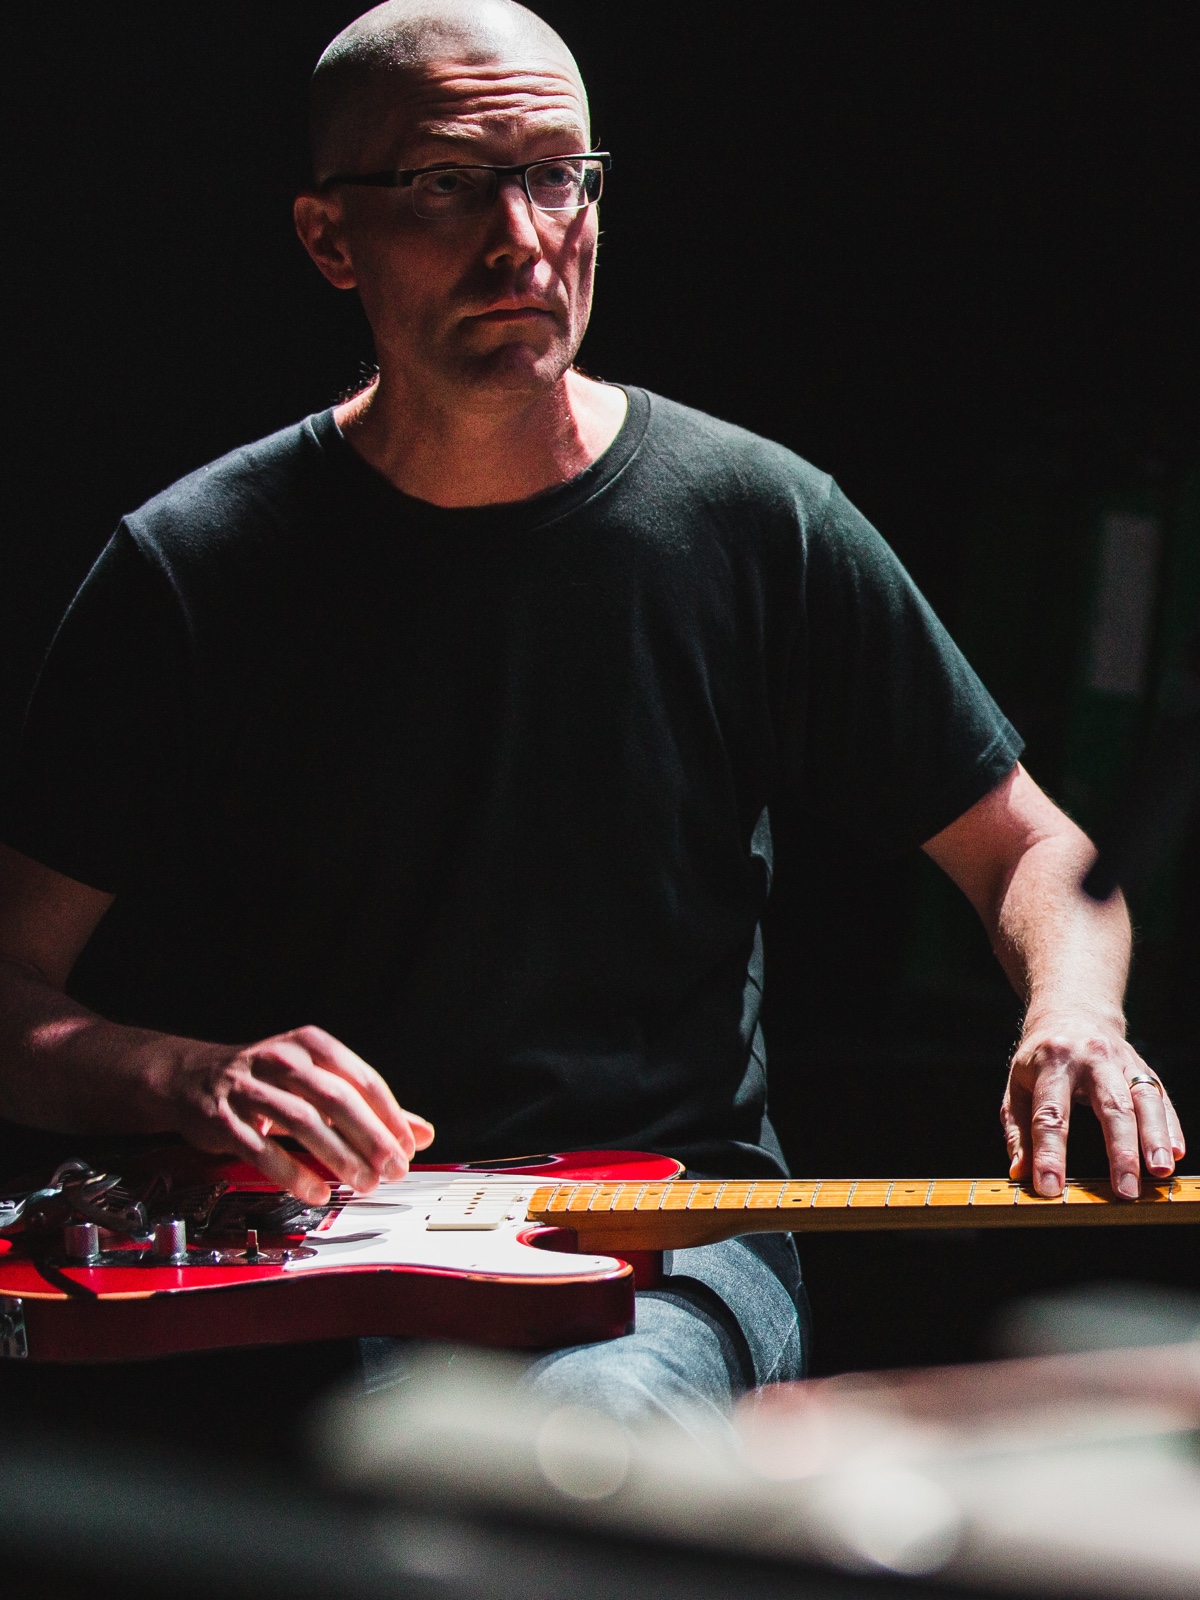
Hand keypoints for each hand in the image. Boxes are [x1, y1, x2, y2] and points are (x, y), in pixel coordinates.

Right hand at [151, 1024, 433, 1204]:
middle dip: (370, 1138)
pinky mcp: (222, 1120)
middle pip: (336, 1099)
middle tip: (394, 1170)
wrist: (189, 1078)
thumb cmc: (265, 1081)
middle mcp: (280, 1059)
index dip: (390, 1115)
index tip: (409, 1146)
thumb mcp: (316, 1082)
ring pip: (302, 1121)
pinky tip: (318, 1192)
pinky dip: (294, 1174)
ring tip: (363, 1183)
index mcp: (310, 1045)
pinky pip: (262, 1150)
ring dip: (338, 1157)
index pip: (361, 1078)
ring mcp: (248, 1088)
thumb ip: (368, 1108)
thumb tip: (422, 1133)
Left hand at [1001, 1011, 1184, 1197]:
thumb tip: (1020, 1173)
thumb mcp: (1017, 1085)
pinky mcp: (1143, 1068)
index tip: (1050, 1188)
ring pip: (1144, 1099)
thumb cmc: (1040, 1058)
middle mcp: (1091, 1058)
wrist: (1071, 1012)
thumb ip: (1018, 1130)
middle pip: (1110, 1106)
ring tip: (1160, 1173)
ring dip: (1155, 1139)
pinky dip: (1170, 1126)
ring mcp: (1122, 1061)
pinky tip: (1176, 1153)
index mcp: (1052, 1062)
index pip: (1050, 1114)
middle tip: (1125, 1191)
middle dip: (1120, 1151)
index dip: (1049, 1154)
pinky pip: (1160, 1097)